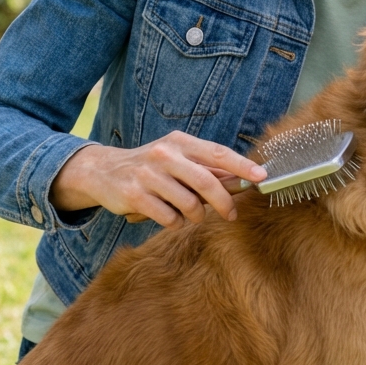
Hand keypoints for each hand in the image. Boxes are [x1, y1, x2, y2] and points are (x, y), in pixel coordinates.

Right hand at [49, 131, 266, 228]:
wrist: (103, 172)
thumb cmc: (151, 167)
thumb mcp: (178, 160)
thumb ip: (208, 169)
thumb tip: (243, 180)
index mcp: (180, 142)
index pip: (218, 153)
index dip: (242, 166)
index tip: (262, 177)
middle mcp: (165, 154)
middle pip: (206, 182)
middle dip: (224, 203)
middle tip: (230, 215)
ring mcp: (149, 174)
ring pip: (189, 204)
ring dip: (195, 216)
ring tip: (188, 214)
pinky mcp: (135, 195)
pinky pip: (169, 218)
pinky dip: (175, 223)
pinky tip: (168, 217)